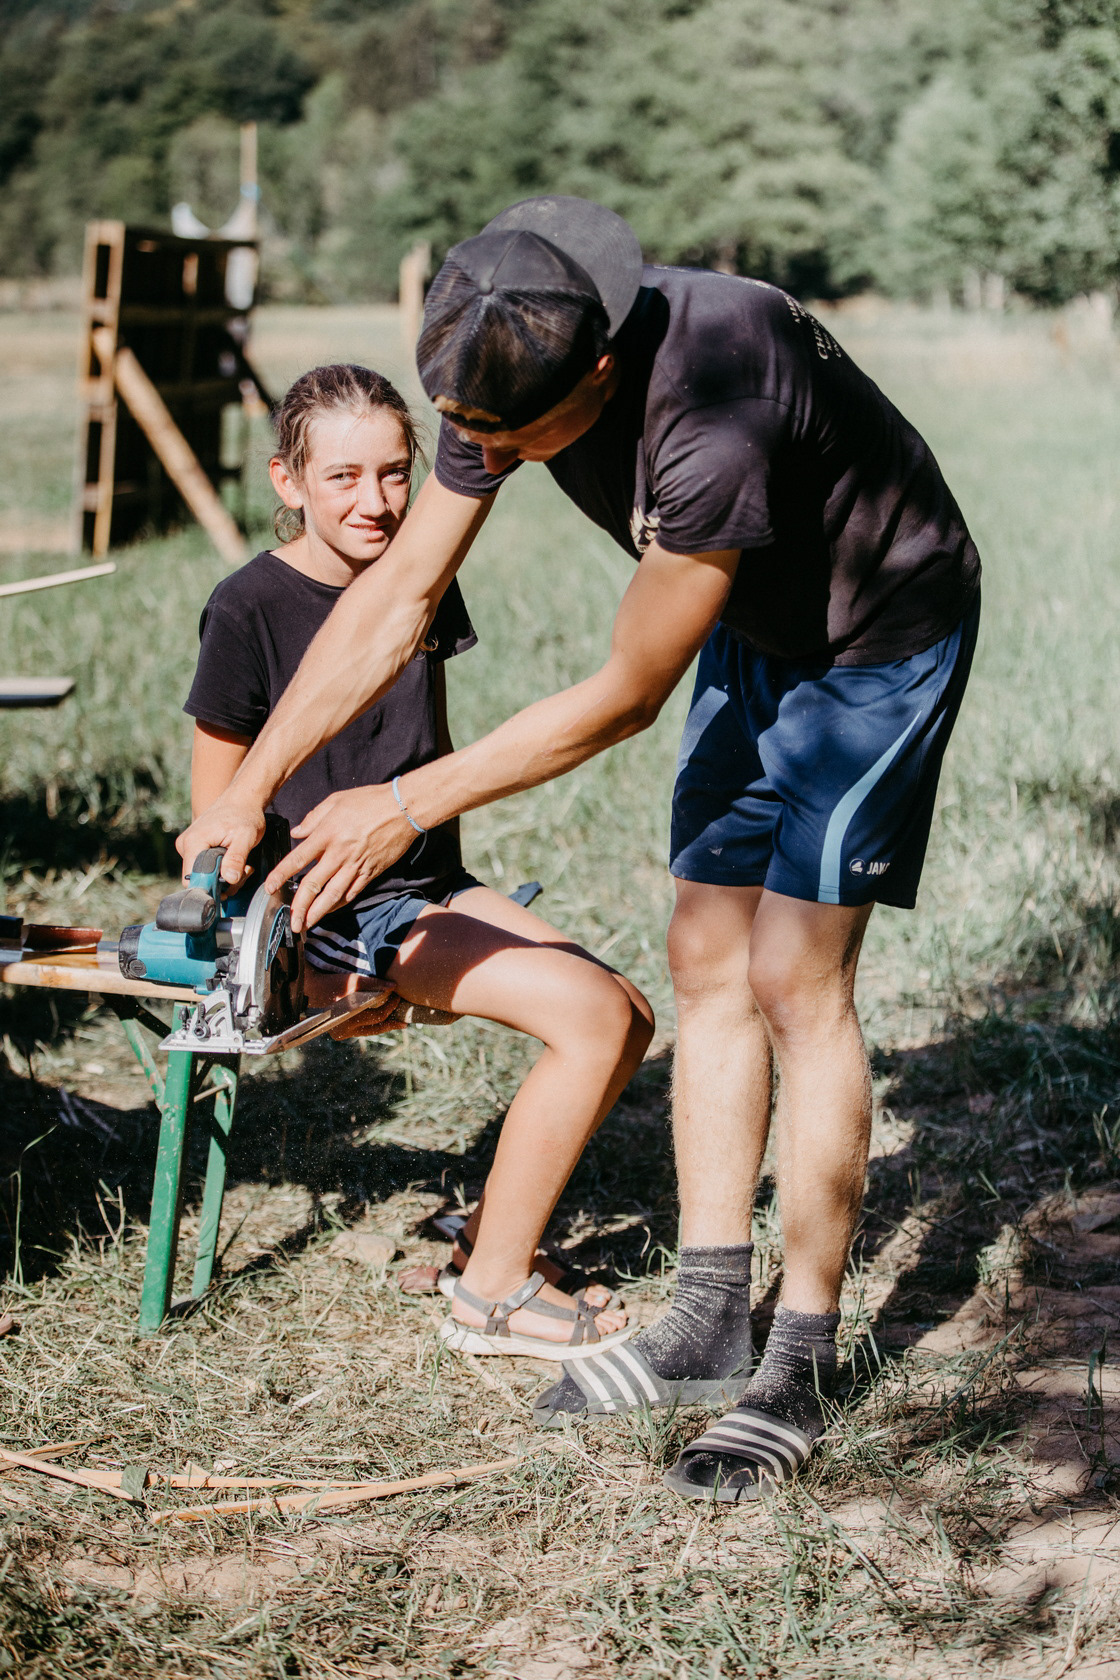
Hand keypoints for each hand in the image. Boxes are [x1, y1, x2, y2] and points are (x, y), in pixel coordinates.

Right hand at [176, 796, 265, 885]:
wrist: (242, 800)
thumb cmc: (244, 815)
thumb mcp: (245, 837)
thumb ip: (236, 858)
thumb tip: (229, 879)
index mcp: (193, 842)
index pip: (191, 879)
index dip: (210, 888)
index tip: (231, 886)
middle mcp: (185, 845)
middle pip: (197, 879)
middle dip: (221, 883)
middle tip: (243, 871)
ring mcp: (189, 846)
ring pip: (203, 875)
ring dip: (224, 876)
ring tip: (242, 864)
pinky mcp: (195, 847)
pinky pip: (205, 867)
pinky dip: (221, 869)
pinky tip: (234, 860)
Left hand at [264, 785, 415, 931]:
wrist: (404, 808)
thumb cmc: (370, 800)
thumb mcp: (336, 800)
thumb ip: (313, 818)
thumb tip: (297, 832)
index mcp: (327, 834)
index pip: (298, 859)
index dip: (281, 875)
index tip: (270, 888)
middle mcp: (339, 853)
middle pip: (314, 884)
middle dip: (299, 906)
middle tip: (291, 921)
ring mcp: (356, 864)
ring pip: (333, 894)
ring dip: (318, 912)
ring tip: (307, 924)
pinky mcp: (371, 871)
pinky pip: (353, 891)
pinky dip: (340, 903)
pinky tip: (331, 910)